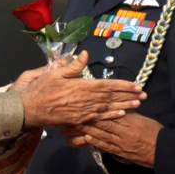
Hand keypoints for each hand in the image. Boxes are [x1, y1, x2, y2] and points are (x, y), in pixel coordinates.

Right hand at [19, 51, 145, 127]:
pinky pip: (100, 117)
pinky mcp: (80, 120)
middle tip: (144, 95)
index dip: (124, 85)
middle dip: (129, 95)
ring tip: (138, 104)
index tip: (137, 85)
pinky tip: (121, 114)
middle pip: (112, 97)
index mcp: (82, 86)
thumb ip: (72, 65)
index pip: (108, 85)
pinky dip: (112, 115)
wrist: (30, 109)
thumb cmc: (41, 89)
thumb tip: (85, 54)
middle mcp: (86, 100)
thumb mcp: (55, 73)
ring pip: (109, 108)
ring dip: (124, 105)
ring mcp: (84, 111)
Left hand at [79, 113, 162, 167]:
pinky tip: (87, 139)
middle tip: (77, 114)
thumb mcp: (143, 120)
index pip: (111, 113)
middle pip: (103, 123)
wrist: (162, 150)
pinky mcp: (121, 152)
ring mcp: (121, 142)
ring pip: (102, 135)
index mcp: (130, 120)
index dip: (98, 110)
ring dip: (89, 131)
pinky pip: (106, 147)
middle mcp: (123, 131)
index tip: (88, 105)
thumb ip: (131, 115)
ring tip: (77, 126)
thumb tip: (121, 109)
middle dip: (90, 119)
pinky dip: (96, 143)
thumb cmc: (155, 133)